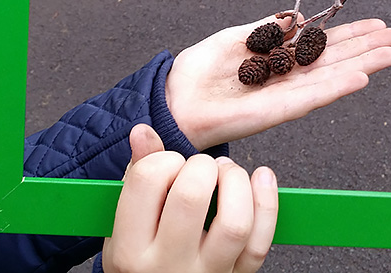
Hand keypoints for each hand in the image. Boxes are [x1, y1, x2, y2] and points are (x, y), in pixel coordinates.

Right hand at [103, 124, 278, 272]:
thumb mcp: (123, 227)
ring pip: (234, 223)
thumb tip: (144, 132)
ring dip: (236, 182)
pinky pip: (261, 242)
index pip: (148, 180)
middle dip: (201, 166)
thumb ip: (136, 177)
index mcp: (131, 249)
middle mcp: (168, 265)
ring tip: (226, 174)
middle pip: (192, 196)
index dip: (163, 159)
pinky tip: (261, 178)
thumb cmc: (140, 262)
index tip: (168, 165)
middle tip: (199, 169)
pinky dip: (268, 203)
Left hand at [167, 16, 390, 149]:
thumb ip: (267, 29)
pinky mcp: (274, 113)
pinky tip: (360, 77)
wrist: (173, 100)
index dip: (349, 36)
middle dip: (366, 48)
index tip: (377, 24)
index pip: (322, 47)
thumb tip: (297, 16)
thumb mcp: (236, 38)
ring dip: (362, 66)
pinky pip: (309, 98)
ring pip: (331, 79)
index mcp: (279, 62)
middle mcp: (287, 80)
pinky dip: (335, 88)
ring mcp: (283, 97)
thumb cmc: (199, 72)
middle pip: (335, 61)